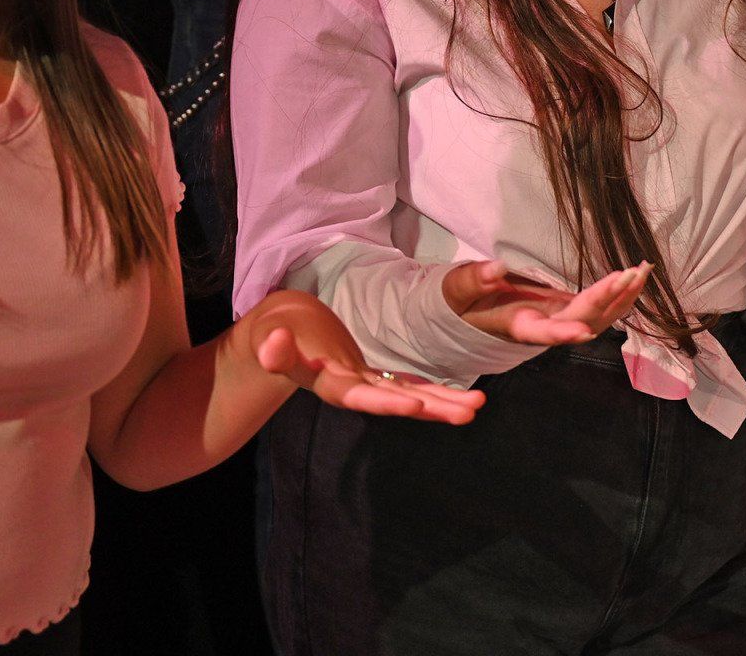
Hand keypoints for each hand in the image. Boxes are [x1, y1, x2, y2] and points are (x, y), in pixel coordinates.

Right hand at [247, 291, 482, 424]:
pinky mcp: (376, 378)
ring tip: (477, 408)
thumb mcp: (268, 336)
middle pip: (393, 402)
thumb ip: (271, 348)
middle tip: (466, 413)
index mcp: (326, 383)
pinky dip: (437, 393)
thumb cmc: (275, 331)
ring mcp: (368, 386)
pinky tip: (468, 401)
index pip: (356, 396)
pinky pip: (411, 387)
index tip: (414, 404)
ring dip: (443, 404)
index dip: (384, 401)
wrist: (284, 332)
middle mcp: (352, 390)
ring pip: (409, 398)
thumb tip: (272, 344)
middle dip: (430, 408)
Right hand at [442, 260, 649, 346]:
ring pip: (599, 317)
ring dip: (623, 297)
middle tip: (627, 274)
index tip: (583, 331)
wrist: (472, 311)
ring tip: (643, 271)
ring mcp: (562, 319)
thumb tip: (495, 268)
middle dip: (605, 300)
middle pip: (581, 320)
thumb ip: (474, 281)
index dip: (563, 333)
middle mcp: (546, 328)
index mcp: (519, 327)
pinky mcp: (570, 309)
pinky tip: (637, 275)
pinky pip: (601, 306)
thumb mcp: (459, 291)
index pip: (543, 334)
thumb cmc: (462, 303)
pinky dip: (620, 292)